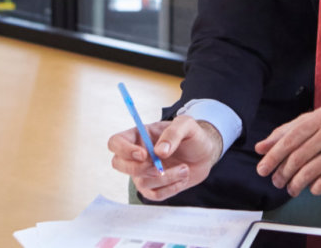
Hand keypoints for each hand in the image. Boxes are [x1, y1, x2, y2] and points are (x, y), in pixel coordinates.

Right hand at [107, 115, 223, 200]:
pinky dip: (171, 188)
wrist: (205, 153)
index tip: (144, 154)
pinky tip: (183, 178)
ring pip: (141, 183)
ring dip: (165, 178)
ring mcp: (144, 173)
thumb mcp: (187, 125)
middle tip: (160, 167)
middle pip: (118, 164)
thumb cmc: (192, 136)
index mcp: (139, 136)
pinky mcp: (155, 188)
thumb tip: (159, 152)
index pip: (115, 142)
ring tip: (185, 169)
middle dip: (138, 169)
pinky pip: (154, 195)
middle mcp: (137, 155)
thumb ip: (173, 133)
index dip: (124, 150)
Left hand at [253, 100, 320, 196]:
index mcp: (320, 117)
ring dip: (297, 183)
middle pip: (299, 156)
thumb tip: (261, 148)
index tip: (262, 169)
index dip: (273, 156)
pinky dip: (317, 187)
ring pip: (312, 170)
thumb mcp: (313, 120)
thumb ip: (286, 132)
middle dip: (283, 172)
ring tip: (291, 188)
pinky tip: (311, 188)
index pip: (290, 139)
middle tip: (276, 181)